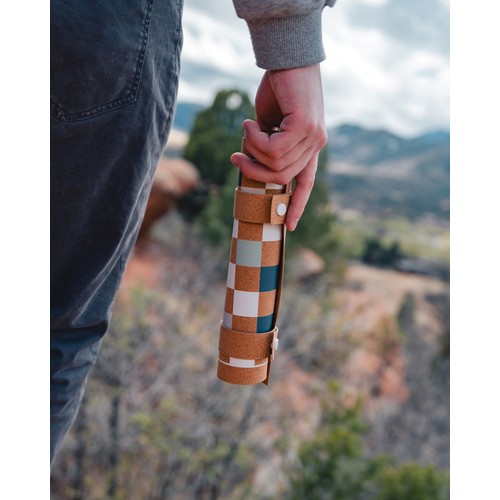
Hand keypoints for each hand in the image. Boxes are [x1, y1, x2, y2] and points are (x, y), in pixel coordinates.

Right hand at [230, 64, 326, 230]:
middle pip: (282, 176)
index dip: (298, 205)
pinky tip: (251, 121)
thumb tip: (253, 163)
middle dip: (253, 170)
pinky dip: (254, 139)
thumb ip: (268, 145)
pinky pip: (272, 148)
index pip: (307, 182)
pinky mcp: (306, 127)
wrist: (287, 58)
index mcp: (310, 147)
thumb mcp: (271, 124)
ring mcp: (314, 137)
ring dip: (252, 149)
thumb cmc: (279, 89)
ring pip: (275, 164)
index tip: (290, 227)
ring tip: (246, 129)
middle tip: (236, 154)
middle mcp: (316, 144)